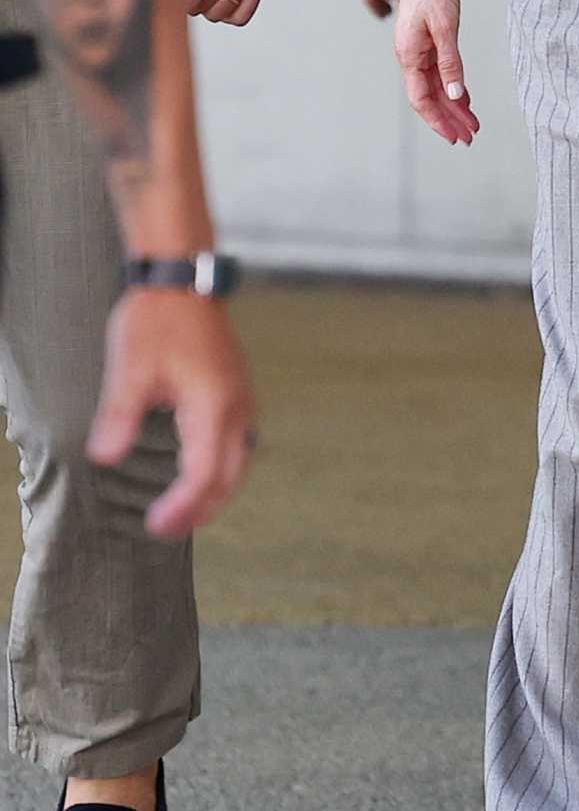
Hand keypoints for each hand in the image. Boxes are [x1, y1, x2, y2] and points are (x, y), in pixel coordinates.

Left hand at [88, 290, 257, 539]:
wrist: (182, 280)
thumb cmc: (157, 321)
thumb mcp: (130, 368)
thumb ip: (120, 416)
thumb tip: (105, 458)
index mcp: (213, 406)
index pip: (204, 474)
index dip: (182, 506)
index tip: (156, 525)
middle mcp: (235, 408)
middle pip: (229, 477)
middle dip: (200, 509)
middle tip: (166, 530)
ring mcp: (240, 399)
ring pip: (238, 461)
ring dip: (213, 491)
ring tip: (183, 511)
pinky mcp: (236, 390)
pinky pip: (237, 443)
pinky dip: (220, 468)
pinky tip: (198, 471)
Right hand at [395, 0, 479, 145]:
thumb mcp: (445, 29)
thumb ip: (449, 63)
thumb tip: (453, 95)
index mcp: (409, 56)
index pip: (421, 99)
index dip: (437, 120)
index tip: (455, 136)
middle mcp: (412, 59)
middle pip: (430, 98)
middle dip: (449, 120)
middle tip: (469, 138)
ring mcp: (420, 54)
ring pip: (437, 89)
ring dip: (454, 108)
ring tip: (472, 125)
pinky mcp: (429, 47)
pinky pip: (441, 75)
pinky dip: (454, 90)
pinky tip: (465, 101)